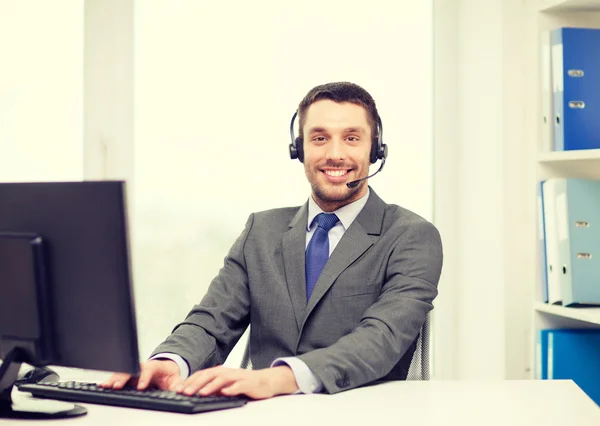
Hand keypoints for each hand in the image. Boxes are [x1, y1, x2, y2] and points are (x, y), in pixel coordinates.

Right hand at [99, 359, 182, 390]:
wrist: (165, 369)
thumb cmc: (169, 374)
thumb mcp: (176, 379)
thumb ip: (177, 384)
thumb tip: (179, 389)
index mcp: (154, 366)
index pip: (148, 370)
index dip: (144, 378)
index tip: (141, 387)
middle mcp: (142, 366)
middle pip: (131, 369)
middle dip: (124, 378)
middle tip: (117, 386)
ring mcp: (134, 370)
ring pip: (122, 372)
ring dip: (113, 378)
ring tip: (105, 385)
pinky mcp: (128, 375)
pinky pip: (118, 375)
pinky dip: (110, 380)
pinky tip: (102, 385)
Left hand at [174, 366, 297, 399]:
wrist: (266, 381)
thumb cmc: (244, 384)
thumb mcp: (226, 385)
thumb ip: (213, 387)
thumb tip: (195, 392)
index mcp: (221, 372)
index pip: (203, 374)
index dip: (191, 381)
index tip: (179, 390)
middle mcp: (228, 372)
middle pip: (210, 376)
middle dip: (196, 384)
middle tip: (185, 392)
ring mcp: (238, 377)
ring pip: (222, 380)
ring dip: (211, 386)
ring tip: (201, 393)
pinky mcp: (248, 383)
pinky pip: (239, 385)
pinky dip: (231, 389)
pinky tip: (225, 392)